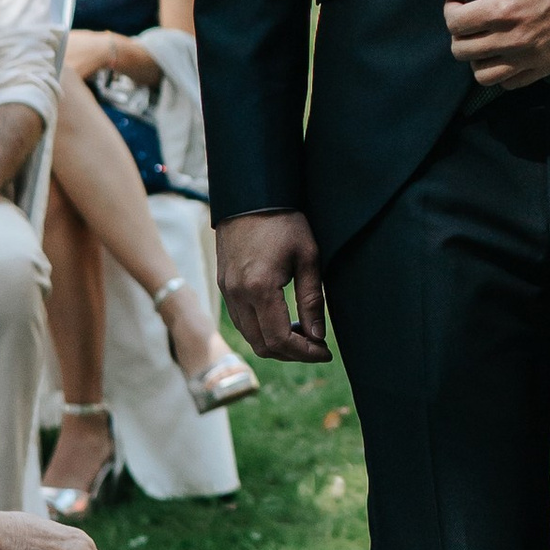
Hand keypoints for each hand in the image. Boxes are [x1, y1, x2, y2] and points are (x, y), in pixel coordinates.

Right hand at [217, 208, 326, 363]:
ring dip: (276, 344)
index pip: (280, 339)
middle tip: (317, 347)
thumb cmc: (284, 222)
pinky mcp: (224, 285)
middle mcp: (238, 295)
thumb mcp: (308, 257)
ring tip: (303, 334)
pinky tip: (283, 320)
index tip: (325, 352)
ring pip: (250, 336)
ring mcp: (227, 291)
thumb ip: (312, 300)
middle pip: (262, 346)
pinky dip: (262, 330)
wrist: (251, 196)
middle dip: (292, 354)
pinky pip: (241, 321)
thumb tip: (318, 336)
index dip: (305, 353)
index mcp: (259, 288)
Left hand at [438, 0, 549, 90]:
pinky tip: (505, 53)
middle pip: (461, 50)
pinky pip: (507, 83)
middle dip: (459, 33)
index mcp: (502, 9)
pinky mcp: (543, 69)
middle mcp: (512, 39)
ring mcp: (528, 58)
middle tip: (472, 19)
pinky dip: (499, 72)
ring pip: (481, 74)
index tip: (462, 1)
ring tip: (486, 40)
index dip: (451, 10)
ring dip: (476, 57)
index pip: (454, 23)